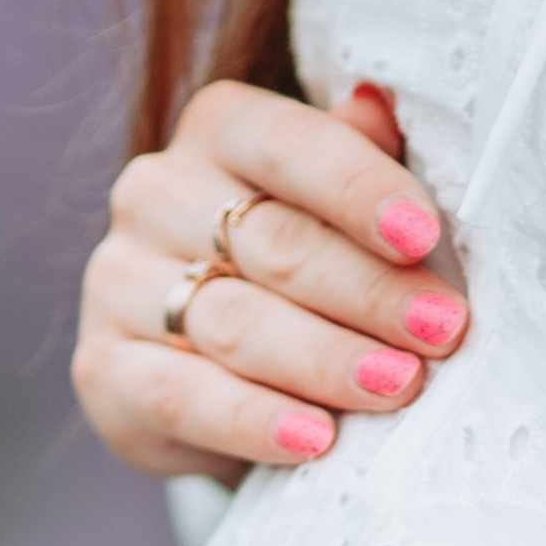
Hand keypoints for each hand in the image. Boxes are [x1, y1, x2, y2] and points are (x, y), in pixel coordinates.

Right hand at [72, 76, 468, 484]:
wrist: (226, 374)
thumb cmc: (306, 269)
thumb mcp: (340, 207)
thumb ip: (361, 158)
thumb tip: (381, 105)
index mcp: (219, 130)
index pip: (291, 146)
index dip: (360, 190)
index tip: (423, 237)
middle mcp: (155, 193)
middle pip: (276, 244)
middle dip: (370, 293)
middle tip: (441, 332)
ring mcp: (120, 282)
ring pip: (237, 324)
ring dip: (327, 361)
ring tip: (399, 387)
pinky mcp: (104, 369)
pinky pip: (184, 398)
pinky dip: (254, 422)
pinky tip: (314, 440)